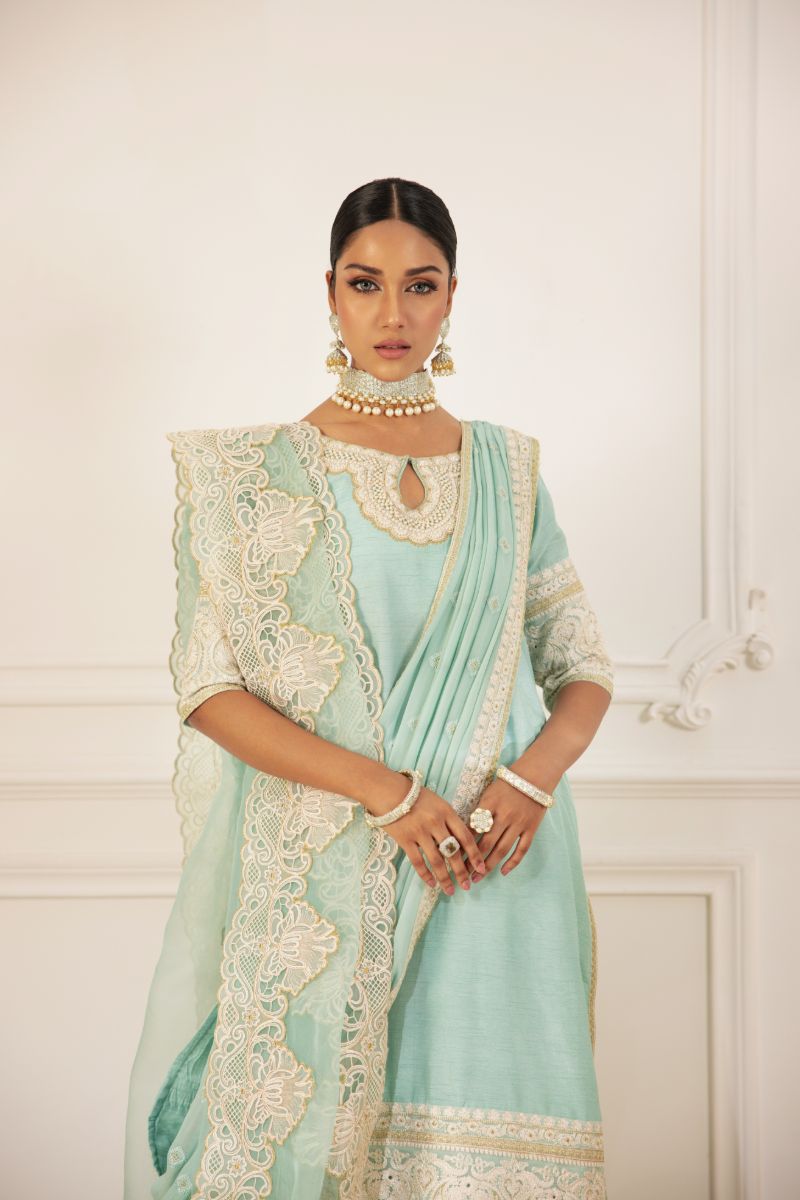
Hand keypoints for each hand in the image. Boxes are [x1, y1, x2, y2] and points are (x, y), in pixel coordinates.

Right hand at [365, 775, 486, 894]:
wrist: (388, 790)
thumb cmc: (415, 796)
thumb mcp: (438, 802)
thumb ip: (449, 819)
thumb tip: (461, 841)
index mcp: (447, 812)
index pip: (466, 837)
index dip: (475, 855)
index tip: (482, 868)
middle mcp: (435, 823)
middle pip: (453, 852)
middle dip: (462, 872)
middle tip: (467, 885)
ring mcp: (420, 832)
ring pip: (437, 860)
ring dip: (445, 878)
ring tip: (450, 890)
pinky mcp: (405, 839)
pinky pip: (418, 861)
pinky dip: (425, 874)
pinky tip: (431, 884)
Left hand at [466, 776, 549, 880]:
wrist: (534, 776)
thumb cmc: (507, 785)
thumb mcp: (488, 793)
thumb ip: (479, 811)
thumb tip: (464, 831)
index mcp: (490, 805)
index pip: (473, 829)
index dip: (462, 845)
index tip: (453, 857)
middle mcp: (504, 815)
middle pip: (485, 843)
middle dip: (472, 861)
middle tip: (463, 873)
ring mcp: (519, 824)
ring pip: (502, 850)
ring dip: (488, 866)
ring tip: (478, 877)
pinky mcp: (531, 829)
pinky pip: (521, 849)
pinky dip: (513, 862)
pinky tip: (503, 872)